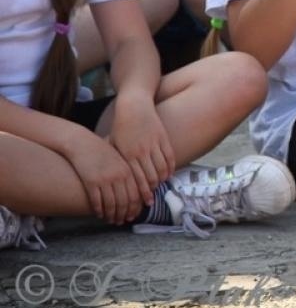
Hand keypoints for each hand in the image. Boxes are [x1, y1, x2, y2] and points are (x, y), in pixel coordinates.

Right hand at [66, 130, 143, 223]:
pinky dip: (99, 210)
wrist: (83, 144)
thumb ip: (127, 174)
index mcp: (128, 170)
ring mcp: (105, 179)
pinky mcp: (91, 182)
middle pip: (125, 201)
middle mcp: (119, 175)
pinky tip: (100, 215)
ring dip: (112, 215)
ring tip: (112, 220)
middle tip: (123, 221)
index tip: (134, 215)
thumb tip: (136, 192)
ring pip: (111, 204)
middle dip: (125, 213)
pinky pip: (97, 201)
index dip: (136, 207)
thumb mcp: (119, 160)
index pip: (136, 193)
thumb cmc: (102, 153)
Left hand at [108, 95, 175, 209]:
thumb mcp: (113, 143)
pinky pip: (169, 156)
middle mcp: (141, 151)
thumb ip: (116, 160)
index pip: (137, 179)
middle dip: (151, 190)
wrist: (134, 105)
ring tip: (159, 186)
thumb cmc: (121, 126)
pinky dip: (170, 167)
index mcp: (128, 155)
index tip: (143, 201)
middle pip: (150, 176)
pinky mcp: (163, 137)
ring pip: (161, 168)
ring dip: (162, 179)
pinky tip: (168, 173)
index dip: (142, 192)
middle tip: (151, 198)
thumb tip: (112, 177)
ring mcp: (154, 144)